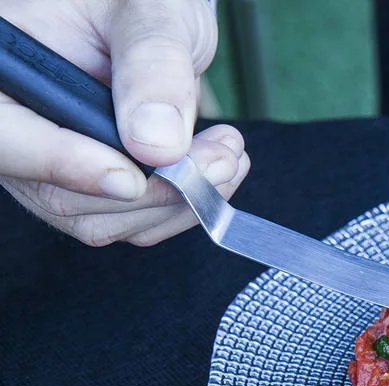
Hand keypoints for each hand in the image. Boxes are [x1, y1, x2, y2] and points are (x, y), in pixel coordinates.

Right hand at [0, 0, 249, 246]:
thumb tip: (157, 144)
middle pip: (58, 194)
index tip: (131, 177)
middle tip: (220, 159)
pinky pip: (127, 220)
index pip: (6, 137)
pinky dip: (179, 207)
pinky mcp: (89, 185)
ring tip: (227, 155)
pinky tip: (214, 170)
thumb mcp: (150, 13)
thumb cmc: (138, 1)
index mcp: (4, 68)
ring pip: (98, 219)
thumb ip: (152, 68)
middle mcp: (17, 123)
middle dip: (151, 190)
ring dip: (175, 203)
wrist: (155, 17)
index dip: (61, 165)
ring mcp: (49, 162)